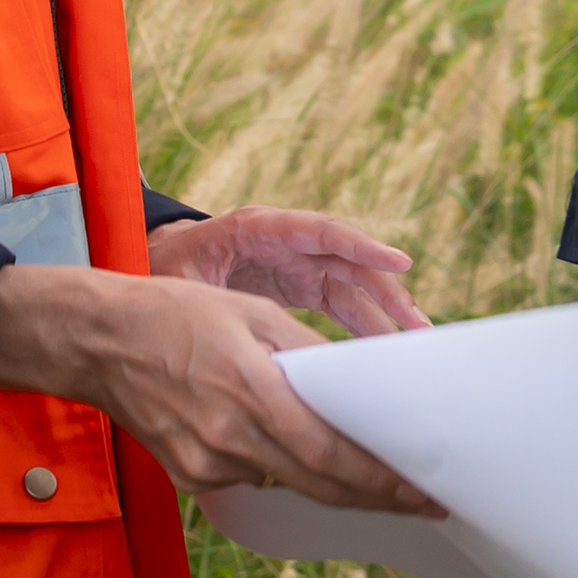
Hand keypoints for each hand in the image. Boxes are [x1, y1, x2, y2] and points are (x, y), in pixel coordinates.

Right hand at [0, 263, 442, 515]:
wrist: (98, 342)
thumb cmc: (175, 315)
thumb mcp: (252, 312)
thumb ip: (307, 353)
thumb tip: (357, 385)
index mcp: (251, 393)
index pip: (331, 456)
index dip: (382, 480)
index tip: (423, 490)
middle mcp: (229, 440)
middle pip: (320, 486)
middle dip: (374, 495)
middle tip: (420, 500)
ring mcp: (206, 464)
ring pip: (287, 482)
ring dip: (329, 481)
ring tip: (367, 472)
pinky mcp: (190, 476)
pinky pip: (251, 476)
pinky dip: (278, 465)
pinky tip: (282, 443)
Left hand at [150, 206, 430, 335]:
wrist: (160, 262)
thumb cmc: (166, 265)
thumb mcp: (179, 277)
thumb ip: (207, 294)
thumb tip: (232, 327)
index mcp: (259, 228)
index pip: (320, 231)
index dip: (361, 246)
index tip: (401, 262)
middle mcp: (288, 241)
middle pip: (347, 260)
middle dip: (386, 290)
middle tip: (418, 325)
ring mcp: (298, 262)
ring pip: (352, 284)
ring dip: (383, 312)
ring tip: (414, 343)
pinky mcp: (301, 285)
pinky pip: (341, 302)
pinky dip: (364, 323)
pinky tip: (384, 349)